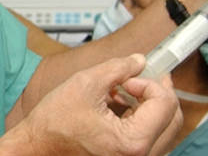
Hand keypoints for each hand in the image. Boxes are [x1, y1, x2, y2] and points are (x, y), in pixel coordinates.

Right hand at [18, 55, 181, 155]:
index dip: (149, 82)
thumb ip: (119, 68)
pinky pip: (149, 139)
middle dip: (158, 92)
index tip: (129, 77)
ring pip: (163, 129)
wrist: (36, 149)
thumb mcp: (86, 84)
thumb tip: (140, 61)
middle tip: (142, 75)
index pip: (164, 103)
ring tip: (125, 90)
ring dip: (151, 105)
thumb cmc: (53, 124)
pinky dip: (141, 119)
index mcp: (132, 142)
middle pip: (171, 119)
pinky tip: (120, 106)